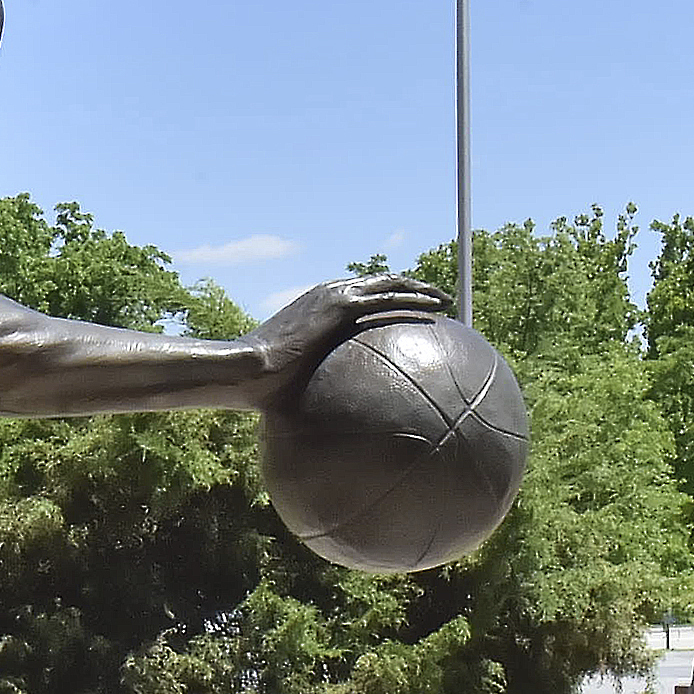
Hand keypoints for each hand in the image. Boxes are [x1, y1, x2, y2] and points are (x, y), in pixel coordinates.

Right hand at [252, 274, 449, 400]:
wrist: (250, 368)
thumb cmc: (265, 383)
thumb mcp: (296, 379)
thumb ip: (315, 382)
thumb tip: (322, 410)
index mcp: (318, 305)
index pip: (360, 294)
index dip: (387, 297)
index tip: (407, 308)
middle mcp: (329, 292)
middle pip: (380, 283)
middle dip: (410, 287)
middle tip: (435, 298)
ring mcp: (334, 295)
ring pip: (388, 284)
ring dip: (418, 289)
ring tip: (443, 299)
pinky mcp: (339, 305)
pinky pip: (386, 299)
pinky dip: (412, 300)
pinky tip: (434, 310)